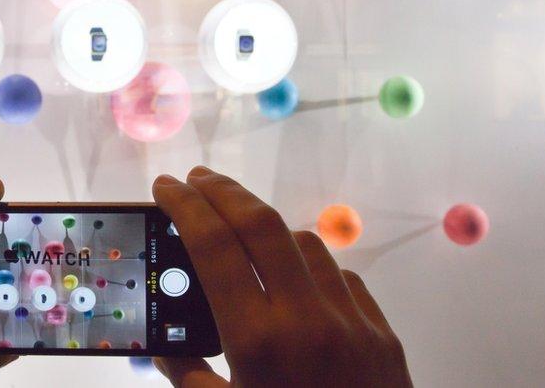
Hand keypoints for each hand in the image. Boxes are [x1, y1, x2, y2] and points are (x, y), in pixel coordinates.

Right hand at [151, 166, 410, 387]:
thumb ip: (189, 378)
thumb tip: (163, 346)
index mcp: (259, 342)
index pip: (215, 248)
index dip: (185, 207)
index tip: (165, 186)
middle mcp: (308, 319)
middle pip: (261, 224)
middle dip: (223, 190)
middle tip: (196, 177)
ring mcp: (352, 321)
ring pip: (304, 243)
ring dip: (266, 226)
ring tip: (238, 228)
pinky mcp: (382, 332)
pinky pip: (340, 278)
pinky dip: (308, 266)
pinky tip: (292, 280)